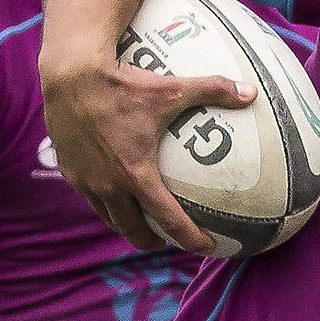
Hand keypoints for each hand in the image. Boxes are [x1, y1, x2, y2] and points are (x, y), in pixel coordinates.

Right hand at [41, 54, 249, 253]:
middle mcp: (109, 185)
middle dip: (151, 240)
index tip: (207, 247)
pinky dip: (104, 199)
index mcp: (137, 175)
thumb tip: (251, 92)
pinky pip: (89, 194)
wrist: (69, 73)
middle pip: (133, 231)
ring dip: (125, 223)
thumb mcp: (172, 87)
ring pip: (108, 216)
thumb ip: (213, 90)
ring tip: (139, 220)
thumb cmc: (123, 82)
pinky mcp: (68, 168)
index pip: (169, 221)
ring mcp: (85, 180)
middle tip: (166, 239)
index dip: (191, 239)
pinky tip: (111, 188)